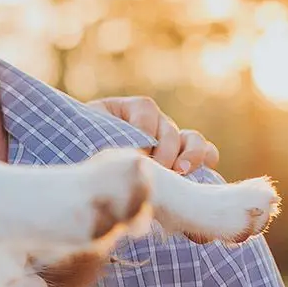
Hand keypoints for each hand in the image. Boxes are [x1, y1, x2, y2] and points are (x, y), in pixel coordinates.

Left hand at [88, 95, 219, 174]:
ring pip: (192, 139)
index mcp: (129, 110)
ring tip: (180, 172)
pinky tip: (199, 176)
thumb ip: (102, 140)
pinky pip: (205, 152)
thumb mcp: (87, 139)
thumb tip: (119, 154)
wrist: (86, 176)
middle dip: (164, 150)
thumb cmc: (81, 152)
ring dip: (191, 155)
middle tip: (156, 169)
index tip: (135, 153)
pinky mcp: (182, 156)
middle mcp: (153, 121)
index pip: (145, 111)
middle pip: (169, 129)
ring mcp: (170, 138)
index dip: (143, 132)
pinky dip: (205, 161)